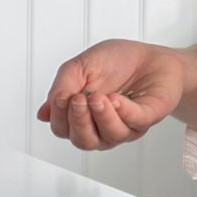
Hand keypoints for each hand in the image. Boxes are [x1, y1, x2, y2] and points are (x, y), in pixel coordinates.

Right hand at [37, 39, 185, 150]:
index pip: (62, 129)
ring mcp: (126, 126)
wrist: (151, 55)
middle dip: (78, 121)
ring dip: (101, 117)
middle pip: (83, 141)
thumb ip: (61, 86)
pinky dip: (123, 112)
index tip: (64, 96)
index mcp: (83, 116)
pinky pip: (134, 123)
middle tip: (79, 100)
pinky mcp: (148, 117)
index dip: (59, 116)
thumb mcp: (81, 65)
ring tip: (98, 97)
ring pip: (109, 137)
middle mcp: (102, 126)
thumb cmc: (117, 62)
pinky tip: (116, 98)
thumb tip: (45, 113)